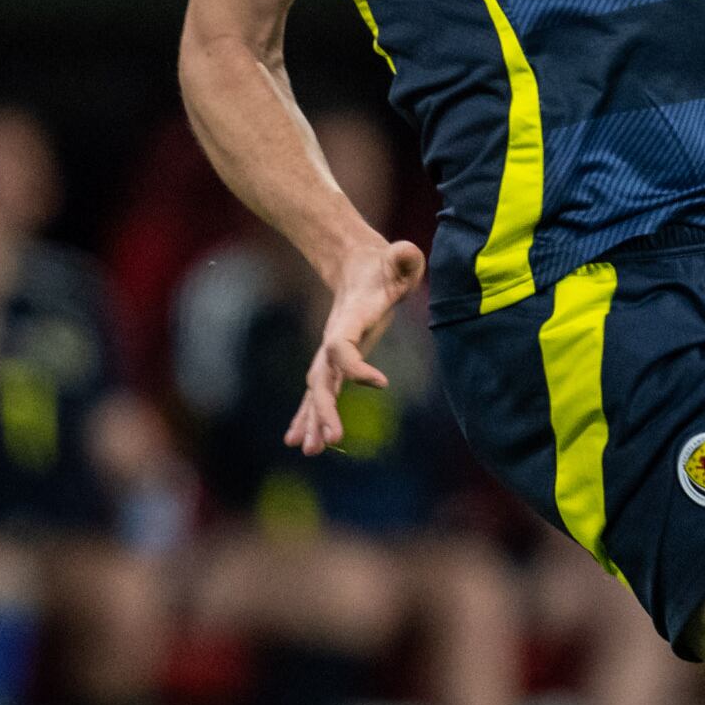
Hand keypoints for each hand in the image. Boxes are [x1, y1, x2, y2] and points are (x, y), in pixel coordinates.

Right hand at [288, 238, 424, 452]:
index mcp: (348, 319)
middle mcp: (333, 339)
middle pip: (322, 378)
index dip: (357, 366)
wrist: (359, 266)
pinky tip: (300, 441)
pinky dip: (309, 417)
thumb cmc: (386, 265)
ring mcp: (330, 353)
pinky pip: (319, 393)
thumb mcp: (401, 258)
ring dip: (312, 421)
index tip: (382, 382)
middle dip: (324, 410)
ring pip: (317, 391)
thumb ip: (403, 256)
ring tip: (309, 451)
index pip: (342, 348)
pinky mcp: (334, 362)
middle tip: (332, 440)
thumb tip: (404, 254)